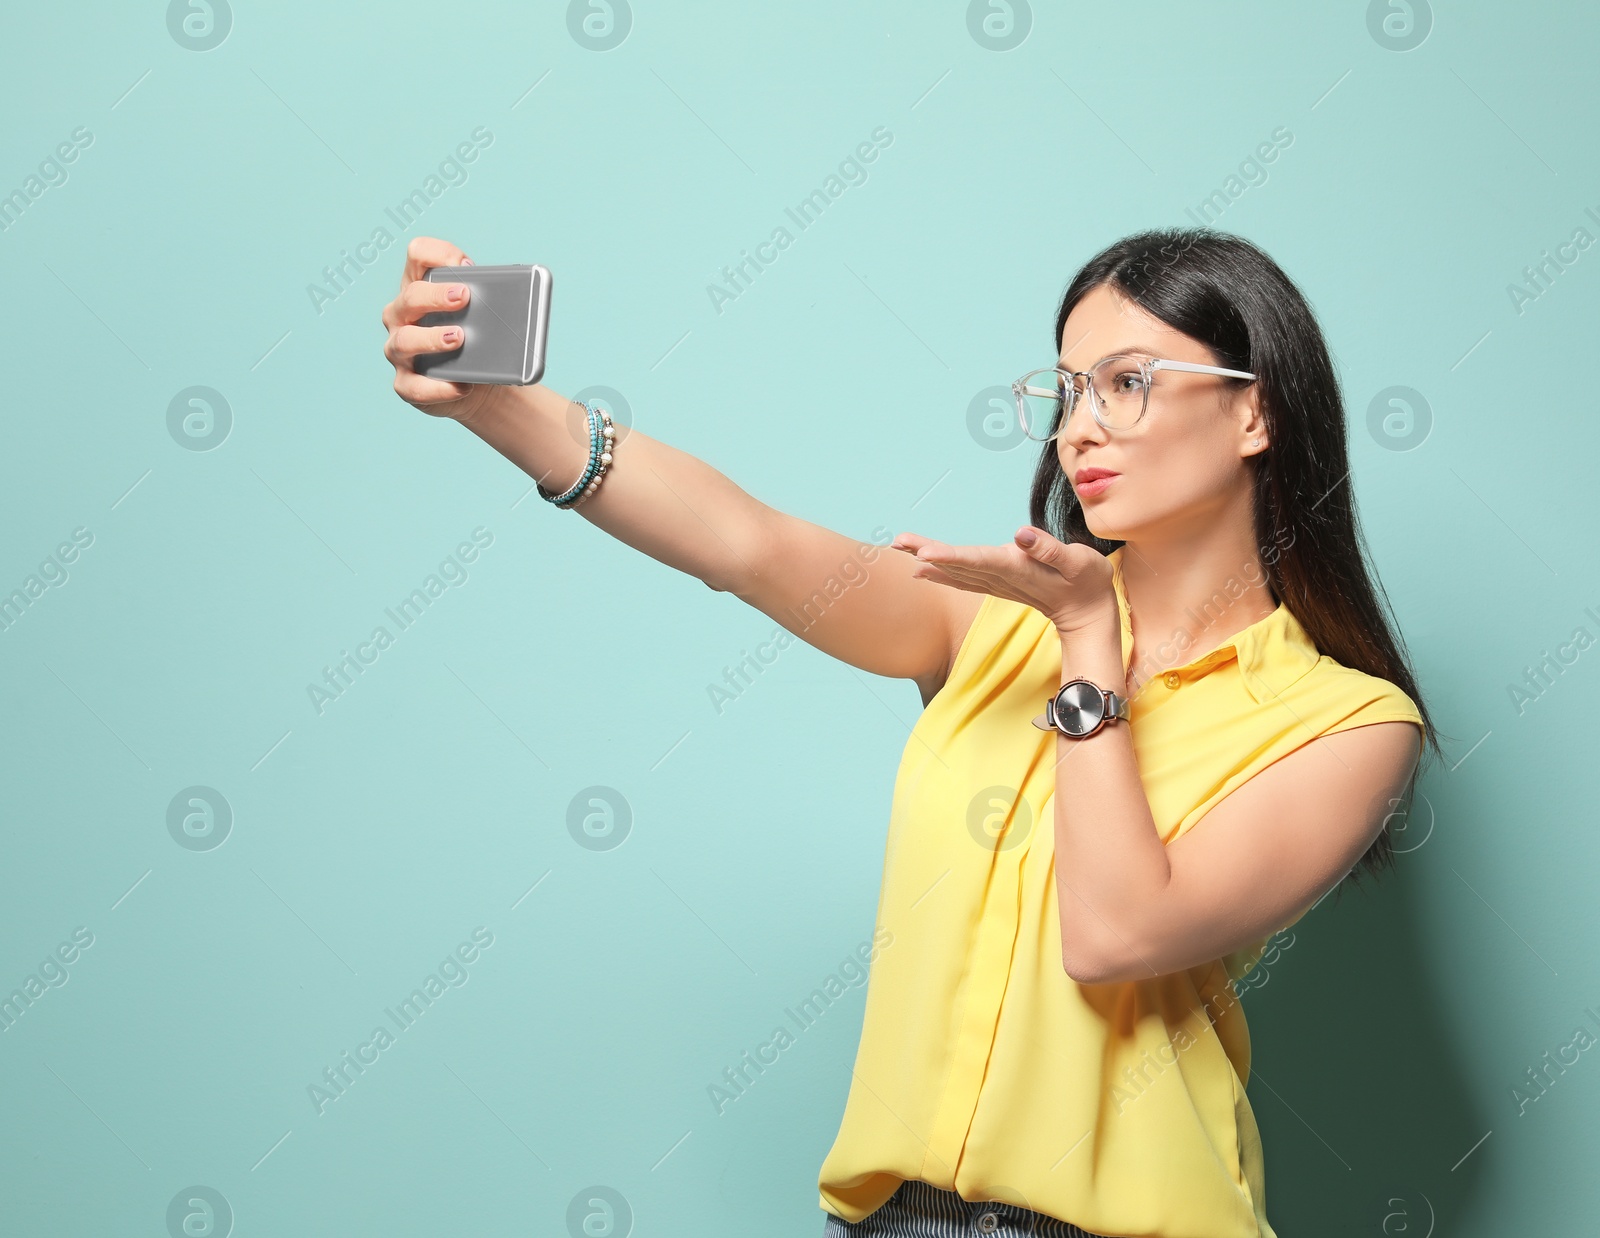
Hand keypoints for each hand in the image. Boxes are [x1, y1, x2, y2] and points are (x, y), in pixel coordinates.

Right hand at [381, 236, 498, 425]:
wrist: (480, 386)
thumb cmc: (479, 343)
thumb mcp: (485, 317)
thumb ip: (491, 301)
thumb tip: (517, 298)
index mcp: (420, 287)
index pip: (418, 255)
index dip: (439, 254)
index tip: (467, 267)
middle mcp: (402, 316)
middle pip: (410, 296)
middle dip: (436, 295)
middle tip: (464, 297)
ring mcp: (399, 350)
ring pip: (404, 340)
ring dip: (432, 338)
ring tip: (459, 338)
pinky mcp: (405, 384)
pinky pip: (414, 387)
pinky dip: (438, 388)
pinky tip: (461, 386)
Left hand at [890, 526, 1116, 633]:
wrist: (1088, 614)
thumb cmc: (1087, 582)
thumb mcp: (1077, 562)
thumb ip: (1049, 550)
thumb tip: (1020, 534)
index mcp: (1017, 569)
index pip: (977, 561)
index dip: (949, 557)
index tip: (922, 554)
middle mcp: (1001, 577)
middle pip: (957, 565)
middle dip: (926, 552)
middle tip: (897, 541)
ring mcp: (998, 582)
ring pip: (956, 571)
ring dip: (927, 560)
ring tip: (899, 546)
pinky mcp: (999, 583)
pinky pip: (963, 578)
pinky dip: (940, 572)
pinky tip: (921, 568)